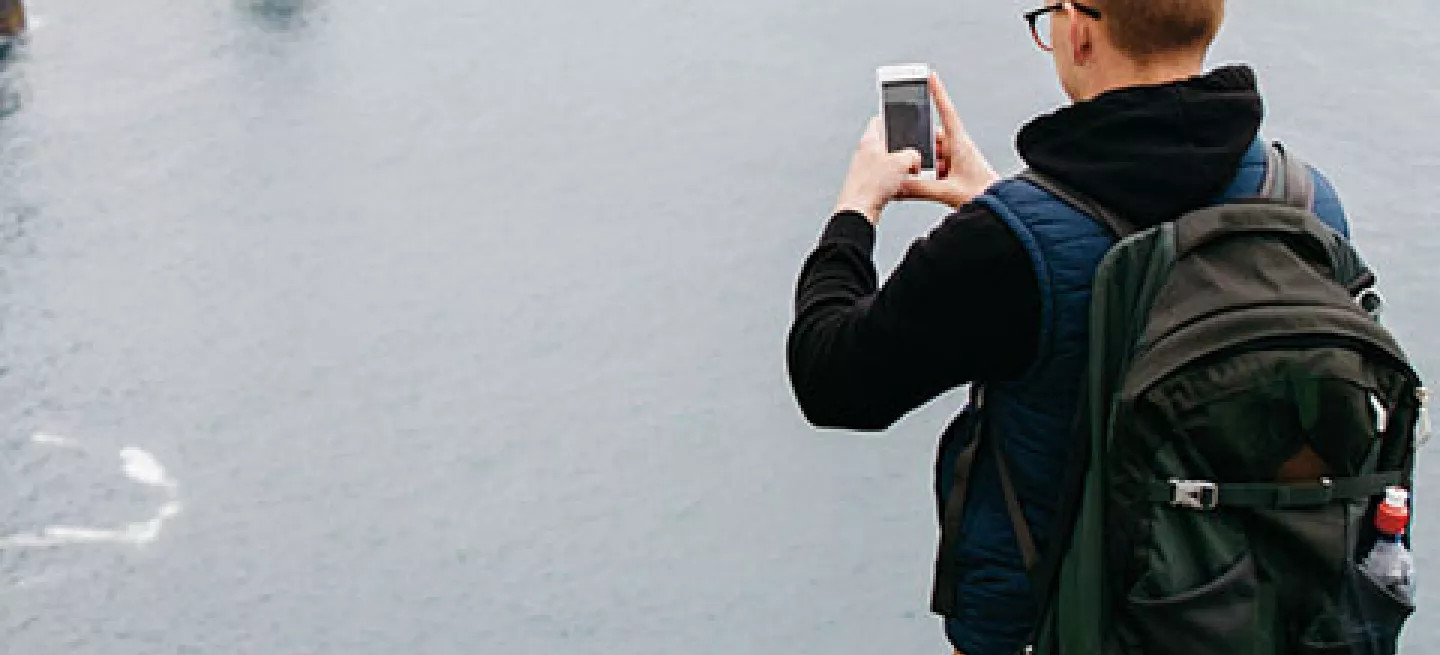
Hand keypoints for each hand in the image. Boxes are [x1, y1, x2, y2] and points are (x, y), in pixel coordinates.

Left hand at [832, 117, 922, 224]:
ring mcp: (866, 170)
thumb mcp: (901, 162)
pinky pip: (887, 178)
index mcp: (869, 140)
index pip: (879, 120)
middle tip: (914, 153)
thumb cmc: (870, 185)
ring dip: (901, 167)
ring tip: (910, 172)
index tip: (904, 120)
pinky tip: (902, 186)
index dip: (893, 118)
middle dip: (903, 148)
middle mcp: (865, 153)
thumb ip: (912, 154)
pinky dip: (896, 180)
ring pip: (889, 162)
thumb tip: (915, 158)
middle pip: (888, 143)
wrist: (858, 211)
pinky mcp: (869, 185)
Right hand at [898, 73, 999, 209]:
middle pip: (931, 138)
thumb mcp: (948, 191)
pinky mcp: (954, 172)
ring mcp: (956, 160)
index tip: (930, 77)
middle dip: (919, 146)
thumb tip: (899, 185)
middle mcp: (958, 148)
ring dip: (923, 165)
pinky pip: (935, 168)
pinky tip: (921, 185)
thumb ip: (920, 188)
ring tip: (920, 178)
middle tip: (908, 153)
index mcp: (961, 144)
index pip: (946, 112)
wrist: (1001, 208)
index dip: (938, 93)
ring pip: (931, 155)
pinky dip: (926, 175)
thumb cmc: (985, 195)